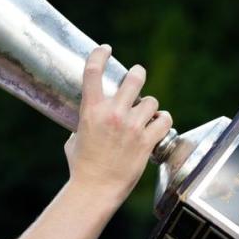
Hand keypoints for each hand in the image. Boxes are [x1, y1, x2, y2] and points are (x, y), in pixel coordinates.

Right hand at [64, 45, 172, 203]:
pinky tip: (159, 124)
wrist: (95, 189)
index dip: (100, 54)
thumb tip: (88, 118)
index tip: (105, 49)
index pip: (93, 71)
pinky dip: (163, 120)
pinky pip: (164, 120)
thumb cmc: (81, 167)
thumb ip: (84, 123)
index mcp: (91, 110)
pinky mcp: (147, 141)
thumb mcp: (74, 138)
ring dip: (150, 106)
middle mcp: (113, 114)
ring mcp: (132, 127)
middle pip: (134, 78)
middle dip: (137, 74)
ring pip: (151, 101)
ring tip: (147, 114)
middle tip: (137, 74)